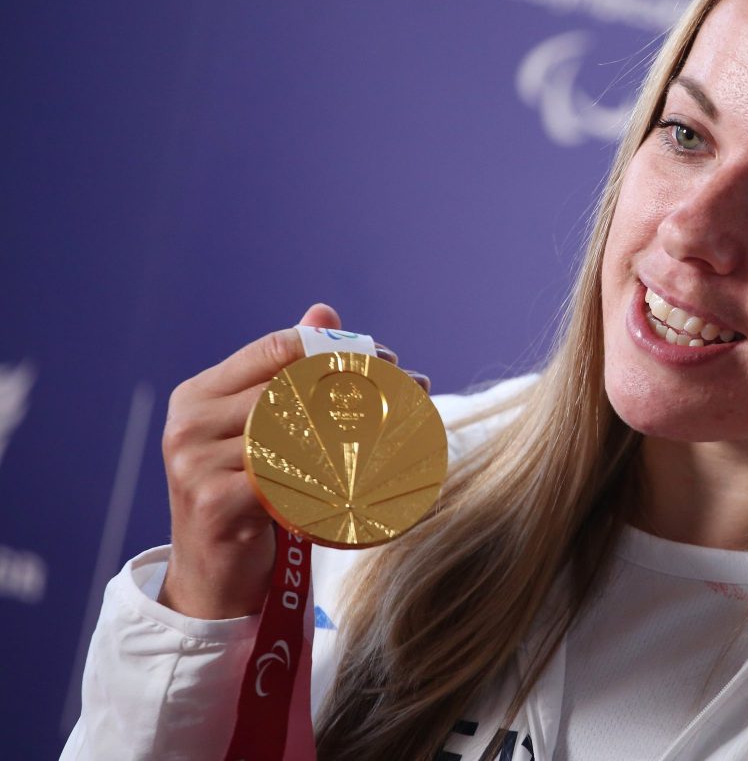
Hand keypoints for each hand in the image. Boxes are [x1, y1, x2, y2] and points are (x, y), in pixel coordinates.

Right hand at [156, 304, 429, 618]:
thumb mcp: (262, 431)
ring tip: (409, 424)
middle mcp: (189, 423)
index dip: (335, 346)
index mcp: (199, 394)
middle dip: (361, 382)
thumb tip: (324, 310)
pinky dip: (337, 473)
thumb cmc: (247, 500)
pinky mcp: (215, 503)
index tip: (387, 357)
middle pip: (292, 385)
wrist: (212, 580)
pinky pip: (290, 478)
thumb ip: (287, 374)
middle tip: (415, 387)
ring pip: (298, 429)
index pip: (277, 349)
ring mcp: (196, 463)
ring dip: (362, 424)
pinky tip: (374, 474)